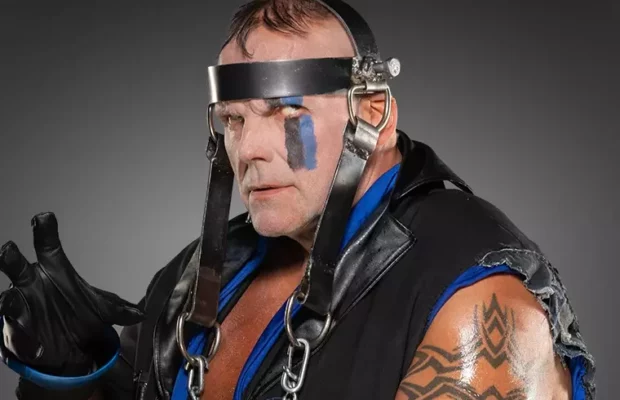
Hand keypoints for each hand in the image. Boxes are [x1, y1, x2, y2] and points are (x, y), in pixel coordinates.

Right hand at [0, 212, 144, 376]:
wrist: (70, 348)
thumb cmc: (80, 315)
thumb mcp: (104, 310)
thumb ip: (121, 309)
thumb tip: (141, 313)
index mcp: (54, 271)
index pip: (48, 246)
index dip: (45, 231)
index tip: (44, 217)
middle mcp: (32, 284)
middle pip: (17, 266)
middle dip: (11, 257)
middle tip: (9, 249)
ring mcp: (21, 307)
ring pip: (8, 298)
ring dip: (8, 299)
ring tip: (11, 300)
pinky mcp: (15, 331)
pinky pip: (16, 333)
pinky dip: (26, 340)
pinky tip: (38, 347)